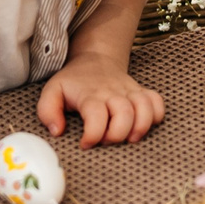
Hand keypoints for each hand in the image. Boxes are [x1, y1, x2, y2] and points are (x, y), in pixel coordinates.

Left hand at [37, 57, 162, 145]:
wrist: (95, 59)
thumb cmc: (73, 82)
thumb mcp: (52, 92)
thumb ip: (47, 111)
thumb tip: (58, 131)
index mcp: (90, 95)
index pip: (96, 116)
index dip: (93, 135)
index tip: (85, 144)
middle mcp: (113, 93)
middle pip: (125, 114)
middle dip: (117, 135)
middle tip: (106, 141)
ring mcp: (130, 92)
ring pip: (145, 108)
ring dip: (140, 128)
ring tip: (129, 138)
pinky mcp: (141, 92)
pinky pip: (157, 102)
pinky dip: (156, 116)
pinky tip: (143, 125)